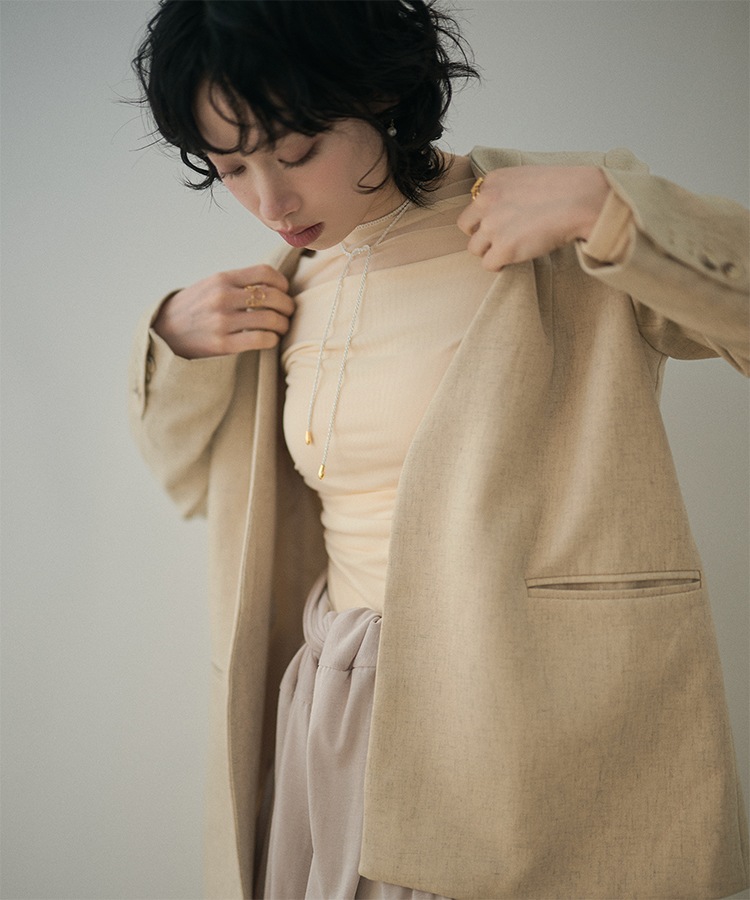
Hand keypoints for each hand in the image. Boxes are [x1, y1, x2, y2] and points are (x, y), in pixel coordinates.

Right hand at [152, 264, 293, 358]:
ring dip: (283, 324)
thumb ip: (238, 283)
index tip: (284, 291)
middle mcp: (223, 297)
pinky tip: (271, 340)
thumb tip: (273, 285)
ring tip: (282, 327)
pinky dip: (272, 339)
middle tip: (289, 312)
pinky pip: (260, 339)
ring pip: (270, 319)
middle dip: (288, 305)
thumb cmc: (193, 309)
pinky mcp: (223, 344)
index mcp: (222, 279)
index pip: (265, 272)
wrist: (164, 332)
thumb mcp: (211, 286)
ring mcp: (222, 321)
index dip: (282, 283)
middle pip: (272, 296)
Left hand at [457, 166, 608, 270]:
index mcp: (493, 181)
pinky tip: (514, 259)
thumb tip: (508, 210)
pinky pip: (488, 264)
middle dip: (481, 235)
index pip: (474, 204)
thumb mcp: (528, 177)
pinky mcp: (503, 248)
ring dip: (490, 251)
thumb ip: (510, 191)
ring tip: (511, 250)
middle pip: (466, 227)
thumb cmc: (566, 188)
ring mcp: (492, 226)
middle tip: (501, 239)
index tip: (502, 222)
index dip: (486, 217)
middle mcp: (487, 202)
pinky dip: (500, 265)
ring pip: (474, 248)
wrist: (581, 200)